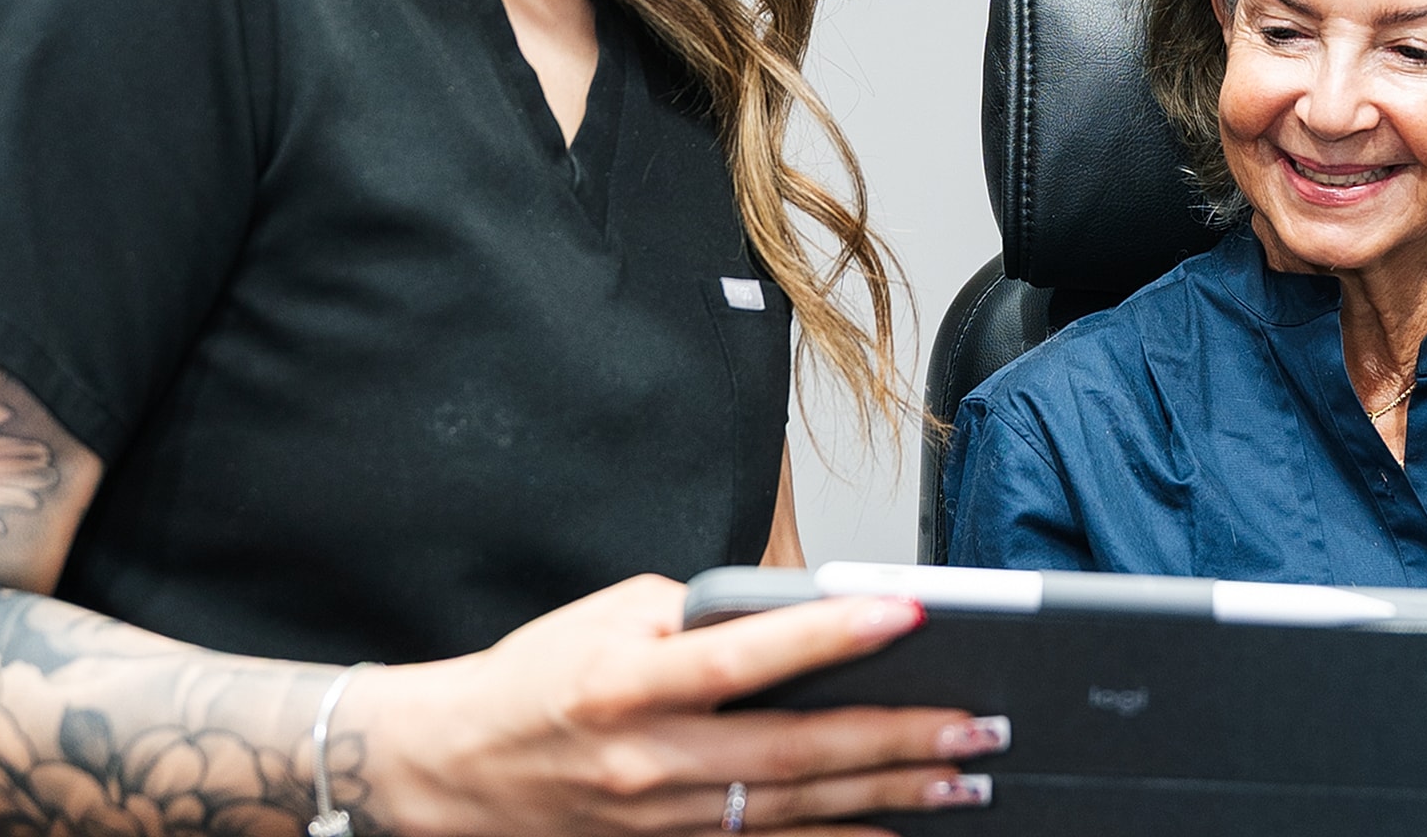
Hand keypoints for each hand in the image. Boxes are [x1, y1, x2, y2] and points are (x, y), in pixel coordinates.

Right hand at [355, 575, 1006, 835]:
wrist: (449, 769)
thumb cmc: (533, 679)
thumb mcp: (605, 618)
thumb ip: (697, 617)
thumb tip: (794, 619)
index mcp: (626, 684)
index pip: (747, 656)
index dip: (831, 633)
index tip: (910, 611)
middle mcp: (649, 759)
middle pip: (794, 753)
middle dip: (896, 739)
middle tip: (977, 723)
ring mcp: (661, 819)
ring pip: (796, 810)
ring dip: (888, 796)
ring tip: (964, 778)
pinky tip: (895, 828)